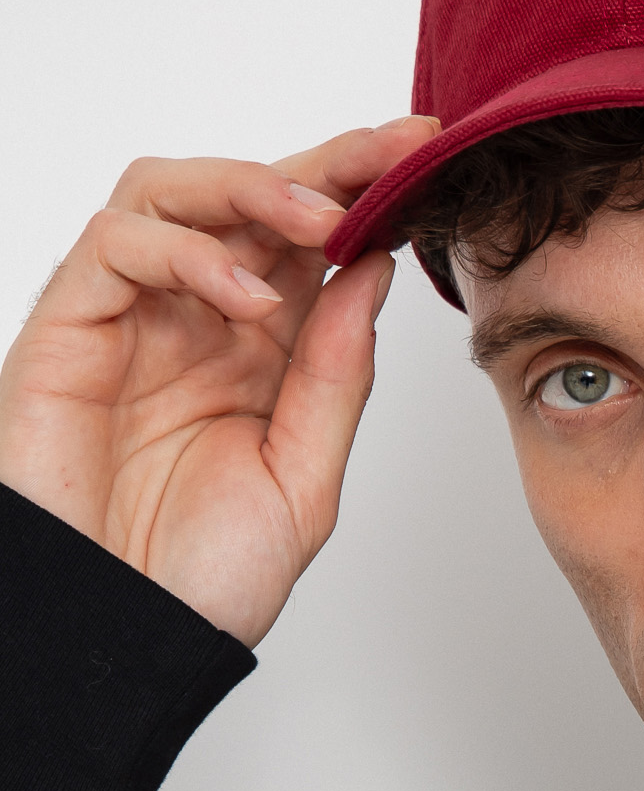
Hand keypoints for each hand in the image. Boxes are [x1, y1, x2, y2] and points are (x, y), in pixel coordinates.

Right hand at [0, 118, 438, 647]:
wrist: (129, 637)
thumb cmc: (202, 579)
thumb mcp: (303, 480)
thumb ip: (334, 375)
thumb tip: (372, 270)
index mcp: (258, 352)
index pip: (308, 242)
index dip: (362, 189)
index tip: (427, 155)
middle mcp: (193, 319)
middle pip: (248, 196)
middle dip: (327, 163)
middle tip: (393, 152)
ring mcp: (128, 316)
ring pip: (171, 191)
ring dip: (252, 188)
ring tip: (322, 221)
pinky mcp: (68, 327)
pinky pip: (116, 244)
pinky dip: (186, 250)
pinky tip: (246, 296)